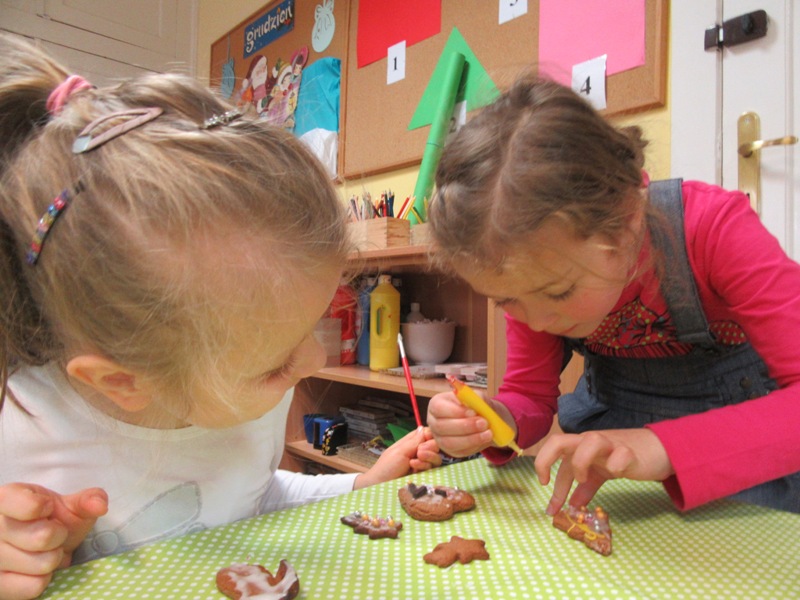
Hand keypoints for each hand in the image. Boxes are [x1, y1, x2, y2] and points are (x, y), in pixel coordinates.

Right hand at [0, 483, 107, 599]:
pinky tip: (35, 568)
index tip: (46, 508)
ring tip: (44, 551)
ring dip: (53, 559)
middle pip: (43, 538)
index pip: (29, 506)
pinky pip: (34, 587)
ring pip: (41, 564)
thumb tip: (99, 505)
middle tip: (52, 533)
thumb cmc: (50, 520)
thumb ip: (86, 500)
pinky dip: (44, 579)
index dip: (44, 508)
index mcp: (5, 499)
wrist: (35, 544)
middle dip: (58, 536)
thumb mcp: (68, 505)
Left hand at [354, 427, 441, 488]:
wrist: (382, 486)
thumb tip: (423, 427)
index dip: (430, 435)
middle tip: (419, 452)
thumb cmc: (387, 466)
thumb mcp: (400, 451)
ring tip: (413, 463)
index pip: (426, 433)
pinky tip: (413, 469)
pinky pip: (432, 468)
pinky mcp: (424, 474)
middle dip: (429, 447)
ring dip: (427, 458)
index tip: (427, 439)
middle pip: (434, 445)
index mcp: (410, 442)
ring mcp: (422, 463)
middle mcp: (418, 451)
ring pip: (435, 457)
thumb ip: (414, 441)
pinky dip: (423, 466)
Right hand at [427, 391, 507, 456]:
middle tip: (484, 423)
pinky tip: (484, 439)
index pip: (438, 408)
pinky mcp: (450, 450)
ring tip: (488, 433)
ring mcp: (440, 438)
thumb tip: (474, 410)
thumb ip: (476, 400)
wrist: (482, 418)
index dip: (455, 411)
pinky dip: (474, 446)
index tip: (473, 412)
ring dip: (471, 439)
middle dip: (465, 426)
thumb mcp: (477, 397)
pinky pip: (459, 451)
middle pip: (441, 427)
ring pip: (450, 443)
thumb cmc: (476, 405)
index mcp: (436, 404)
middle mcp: (434, 422)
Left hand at [534, 428, 673, 514]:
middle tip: (546, 484)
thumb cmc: (624, 457)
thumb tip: (571, 505)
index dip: (549, 482)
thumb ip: (585, 487)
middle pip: (559, 440)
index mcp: (581, 445)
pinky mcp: (631, 452)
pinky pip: (621, 455)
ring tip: (583, 479)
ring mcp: (611, 444)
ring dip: (580, 462)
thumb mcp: (600, 473)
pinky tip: (617, 474)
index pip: (556, 458)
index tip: (549, 507)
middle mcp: (591, 441)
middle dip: (545, 460)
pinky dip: (615, 465)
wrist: (659, 448)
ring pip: (589, 441)